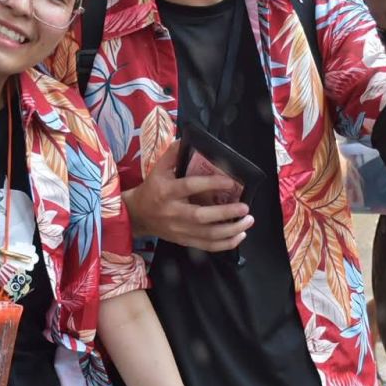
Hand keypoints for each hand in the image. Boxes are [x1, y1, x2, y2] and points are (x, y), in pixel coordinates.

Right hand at [123, 143, 253, 251]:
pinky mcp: (184, 241)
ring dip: (231, 230)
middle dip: (226, 212)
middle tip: (245, 206)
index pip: (190, 186)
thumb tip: (189, 139)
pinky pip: (207, 246)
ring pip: (207, 235)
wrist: (137, 215)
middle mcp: (173, 212)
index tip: (230, 182)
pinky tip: (240, 235)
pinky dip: (225, 243)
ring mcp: (179, 229)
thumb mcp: (158, 168)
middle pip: (201, 216)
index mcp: (166, 191)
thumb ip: (173, 153)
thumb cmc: (152, 189)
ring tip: (248, 220)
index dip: (211, 184)